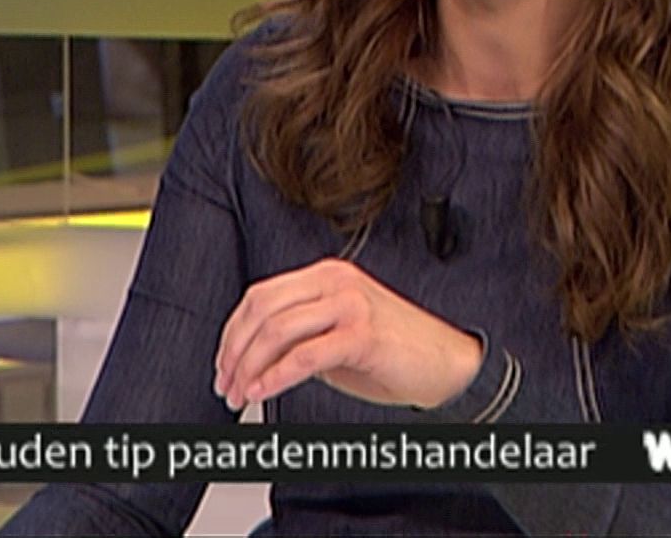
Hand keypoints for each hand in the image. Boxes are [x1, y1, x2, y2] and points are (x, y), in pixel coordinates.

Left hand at [213, 258, 484, 410]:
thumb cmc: (395, 352)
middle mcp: (335, 282)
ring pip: (277, 331)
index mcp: (325, 275)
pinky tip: (263, 392)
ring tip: (241, 395)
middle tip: (225, 384)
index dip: (232, 333)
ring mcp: (349, 304)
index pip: (260, 296)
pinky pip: (305, 356)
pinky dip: (276, 377)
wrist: (448, 364)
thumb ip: (298, 336)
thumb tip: (251, 359)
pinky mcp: (362, 334)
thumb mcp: (336, 336)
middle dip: (234, 352)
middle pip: (262, 310)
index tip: (223, 364)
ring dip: (250, 367)